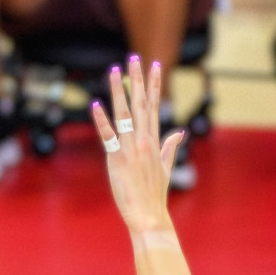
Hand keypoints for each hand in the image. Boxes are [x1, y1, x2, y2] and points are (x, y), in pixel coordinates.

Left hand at [92, 56, 183, 239]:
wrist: (150, 216)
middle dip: (139, 80)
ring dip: (120, 92)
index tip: (154, 65)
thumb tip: (180, 132)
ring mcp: (132, 150)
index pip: (155, 107)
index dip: (154, 85)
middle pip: (141, 105)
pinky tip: (95, 105)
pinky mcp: (118, 161)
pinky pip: (109, 137)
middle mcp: (144, 142)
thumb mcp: (166, 169)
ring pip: (125, 115)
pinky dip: (102, 121)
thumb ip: (171, 147)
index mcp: (154, 142)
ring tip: (115, 71)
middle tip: (135, 57)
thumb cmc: (155, 196)